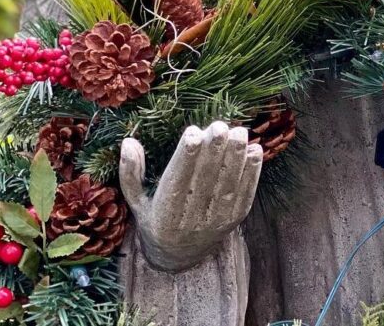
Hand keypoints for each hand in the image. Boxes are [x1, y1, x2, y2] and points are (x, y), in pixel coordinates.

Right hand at [120, 121, 262, 272]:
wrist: (179, 257)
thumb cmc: (155, 219)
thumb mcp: (138, 201)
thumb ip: (131, 173)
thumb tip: (128, 142)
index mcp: (163, 216)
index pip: (176, 183)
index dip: (185, 157)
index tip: (192, 132)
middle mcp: (190, 222)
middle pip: (204, 182)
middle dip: (214, 152)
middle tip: (220, 125)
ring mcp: (214, 223)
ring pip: (227, 187)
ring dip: (236, 158)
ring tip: (239, 132)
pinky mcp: (234, 221)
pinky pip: (245, 195)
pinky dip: (251, 173)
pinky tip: (256, 151)